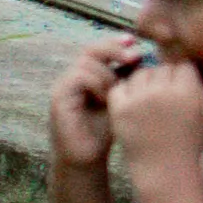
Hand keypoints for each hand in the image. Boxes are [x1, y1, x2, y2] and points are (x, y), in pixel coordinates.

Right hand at [48, 38, 136, 170]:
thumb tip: (143, 57)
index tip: (135, 43)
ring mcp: (62, 87)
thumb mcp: (121, 101)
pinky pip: (78, 78)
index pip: (99, 48)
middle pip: (90, 50)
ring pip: (86, 63)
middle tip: (135, 56)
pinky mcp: (58, 99)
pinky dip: (96, 84)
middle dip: (114, 50)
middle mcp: (71, 77)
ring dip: (108, 74)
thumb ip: (126, 80)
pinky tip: (107, 98)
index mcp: (86, 75)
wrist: (86, 160)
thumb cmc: (105, 132)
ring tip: (119, 91)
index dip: (115, 43)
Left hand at [104, 48, 202, 185]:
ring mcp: (140, 99)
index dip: (180, 76)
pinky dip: (124, 94)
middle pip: (160, 68)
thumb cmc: (187, 145)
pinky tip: (131, 106)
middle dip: (162, 79)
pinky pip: (119, 87)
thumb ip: (196, 89)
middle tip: (161, 98)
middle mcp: (164, 91)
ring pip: (139, 74)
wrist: (164, 171)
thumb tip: (186, 68)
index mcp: (188, 92)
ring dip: (143, 84)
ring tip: (147, 102)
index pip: (182, 66)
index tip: (178, 88)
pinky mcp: (120, 108)